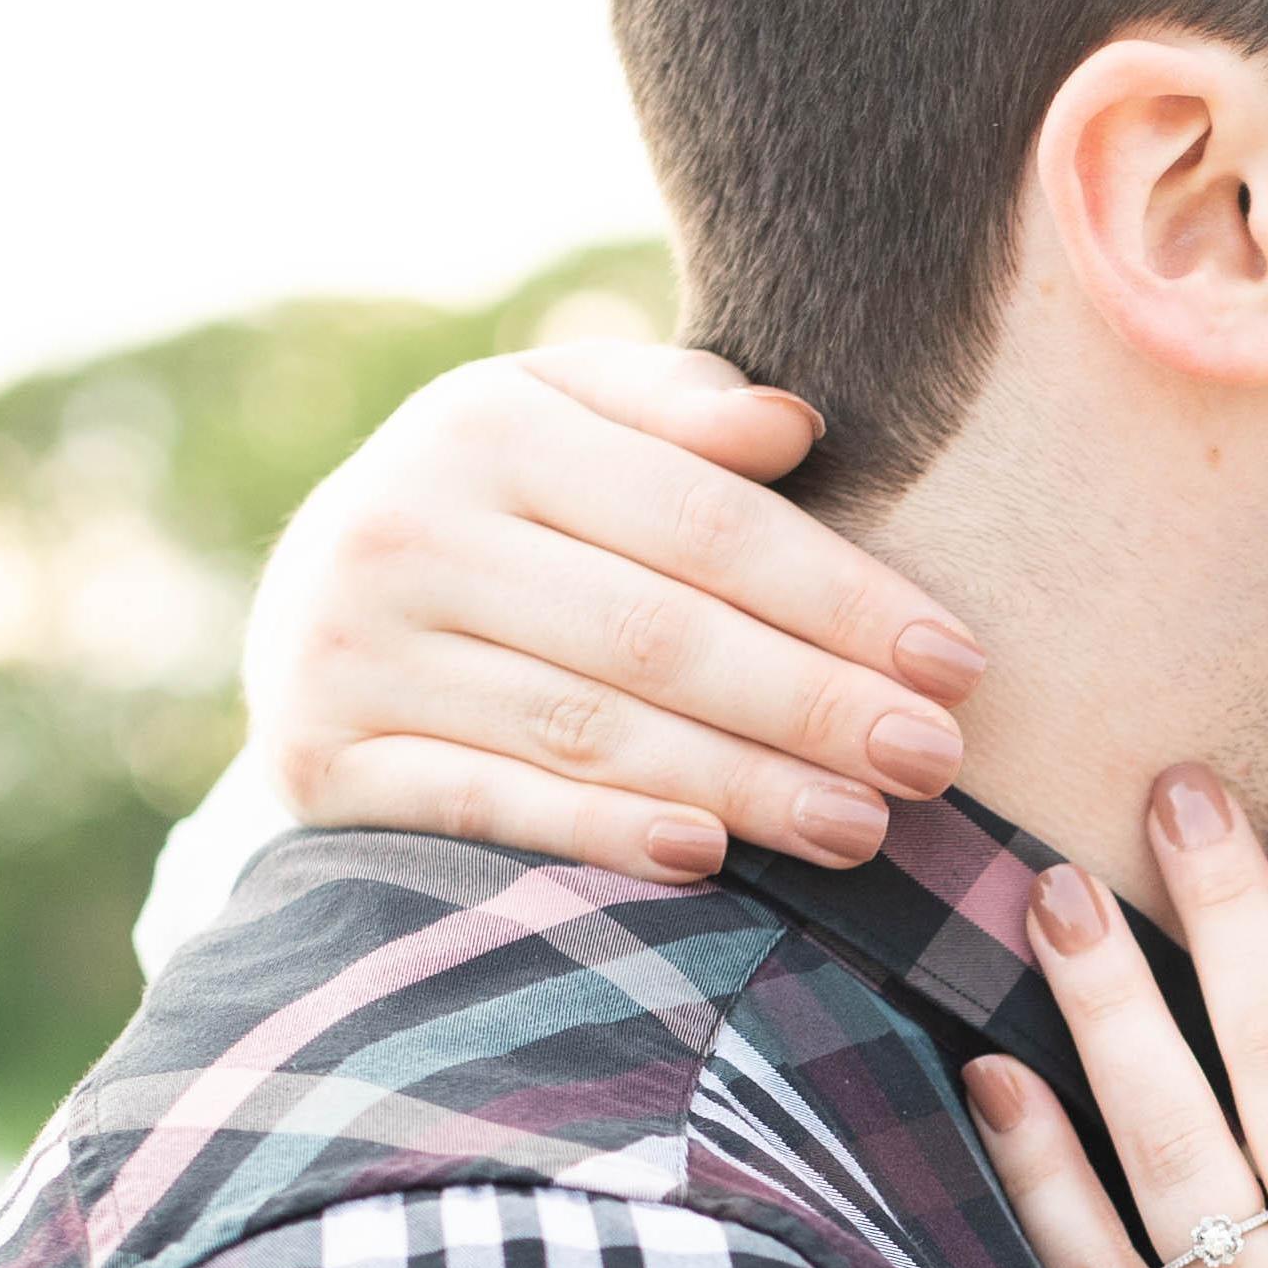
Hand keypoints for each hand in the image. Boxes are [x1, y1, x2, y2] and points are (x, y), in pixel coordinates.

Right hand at [244, 341, 988, 879]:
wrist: (311, 603)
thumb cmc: (502, 507)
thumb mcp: (570, 421)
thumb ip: (677, 409)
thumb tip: (792, 428)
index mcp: (484, 422)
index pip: (704, 522)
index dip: (841, 597)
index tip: (956, 661)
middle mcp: (403, 526)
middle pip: (657, 633)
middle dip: (815, 703)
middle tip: (934, 760)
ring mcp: (349, 650)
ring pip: (587, 728)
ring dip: (742, 784)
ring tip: (864, 827)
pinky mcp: (319, 761)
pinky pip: (486, 806)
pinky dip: (599, 833)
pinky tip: (709, 858)